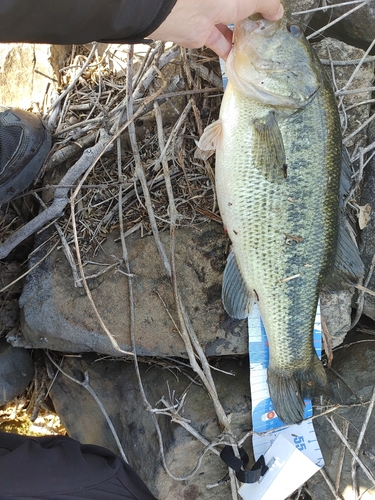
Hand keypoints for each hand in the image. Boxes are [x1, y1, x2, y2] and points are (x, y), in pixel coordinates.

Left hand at [149, 0, 282, 59]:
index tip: (272, 14)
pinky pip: (220, 44)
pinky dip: (230, 52)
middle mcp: (221, 1)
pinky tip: (240, 58)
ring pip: (230, 28)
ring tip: (255, 46)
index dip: (261, 5)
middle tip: (264, 31)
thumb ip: (267, 4)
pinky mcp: (204, 33)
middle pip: (240, 11)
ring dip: (242, 38)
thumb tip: (277, 11)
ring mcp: (212, 15)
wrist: (190, 11)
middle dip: (252, 21)